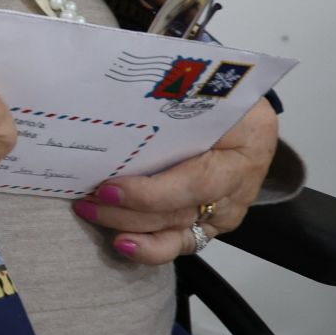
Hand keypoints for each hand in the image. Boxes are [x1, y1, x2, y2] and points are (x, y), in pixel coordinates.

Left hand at [71, 97, 278, 263]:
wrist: (234, 104)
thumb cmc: (211, 92)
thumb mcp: (200, 87)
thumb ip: (170, 98)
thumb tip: (115, 99)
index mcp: (247, 139)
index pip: (197, 178)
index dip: (151, 191)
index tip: (109, 187)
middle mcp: (241, 179)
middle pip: (183, 207)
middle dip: (130, 209)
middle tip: (88, 201)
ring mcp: (228, 205)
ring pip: (179, 230)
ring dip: (131, 226)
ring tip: (93, 215)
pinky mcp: (213, 221)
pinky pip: (183, 242)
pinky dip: (152, 247)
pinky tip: (123, 244)